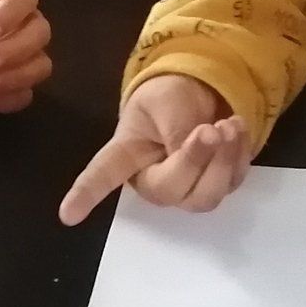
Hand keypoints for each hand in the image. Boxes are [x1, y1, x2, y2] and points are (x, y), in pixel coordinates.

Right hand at [58, 74, 249, 224]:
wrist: (201, 91)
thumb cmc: (169, 96)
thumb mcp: (166, 100)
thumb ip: (174, 128)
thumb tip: (189, 156)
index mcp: (127, 155)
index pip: (103, 175)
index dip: (87, 194)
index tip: (67, 215)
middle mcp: (152, 179)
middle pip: (170, 191)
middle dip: (195, 160)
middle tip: (212, 128)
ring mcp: (184, 188)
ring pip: (204, 196)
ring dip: (224, 162)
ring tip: (230, 124)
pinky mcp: (214, 185)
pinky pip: (231, 184)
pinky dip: (238, 158)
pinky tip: (236, 131)